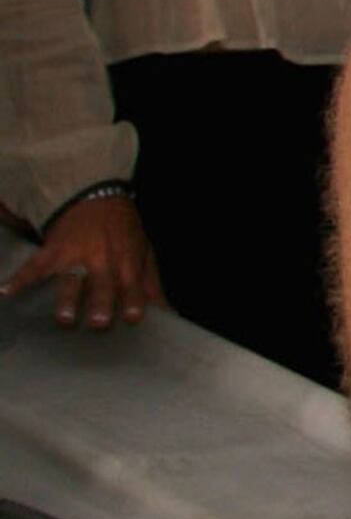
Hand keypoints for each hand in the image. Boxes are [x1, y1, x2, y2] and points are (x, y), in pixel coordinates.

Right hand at [3, 193, 164, 330]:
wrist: (97, 196)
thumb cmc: (123, 231)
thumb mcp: (143, 252)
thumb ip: (151, 283)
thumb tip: (167, 314)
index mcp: (127, 260)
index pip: (133, 283)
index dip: (133, 299)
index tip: (132, 318)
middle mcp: (103, 258)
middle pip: (102, 283)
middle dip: (101, 301)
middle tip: (98, 322)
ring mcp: (77, 253)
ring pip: (71, 277)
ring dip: (67, 297)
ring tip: (62, 318)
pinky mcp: (53, 249)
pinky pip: (35, 265)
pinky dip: (19, 278)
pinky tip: (5, 292)